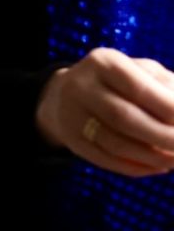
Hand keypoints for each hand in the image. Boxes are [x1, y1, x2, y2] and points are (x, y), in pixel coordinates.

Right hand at [36, 49, 173, 176]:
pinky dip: (136, 167)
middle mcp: (81, 86)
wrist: (66, 93)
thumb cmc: (120, 82)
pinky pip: (105, 159)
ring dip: (152, 157)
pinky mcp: (71, 139)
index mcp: (104, 63)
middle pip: (123, 117)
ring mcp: (71, 115)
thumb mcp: (143, 72)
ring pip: (114, 143)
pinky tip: (158, 167)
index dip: (170, 109)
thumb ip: (168, 89)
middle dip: (162, 136)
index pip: (139, 88)